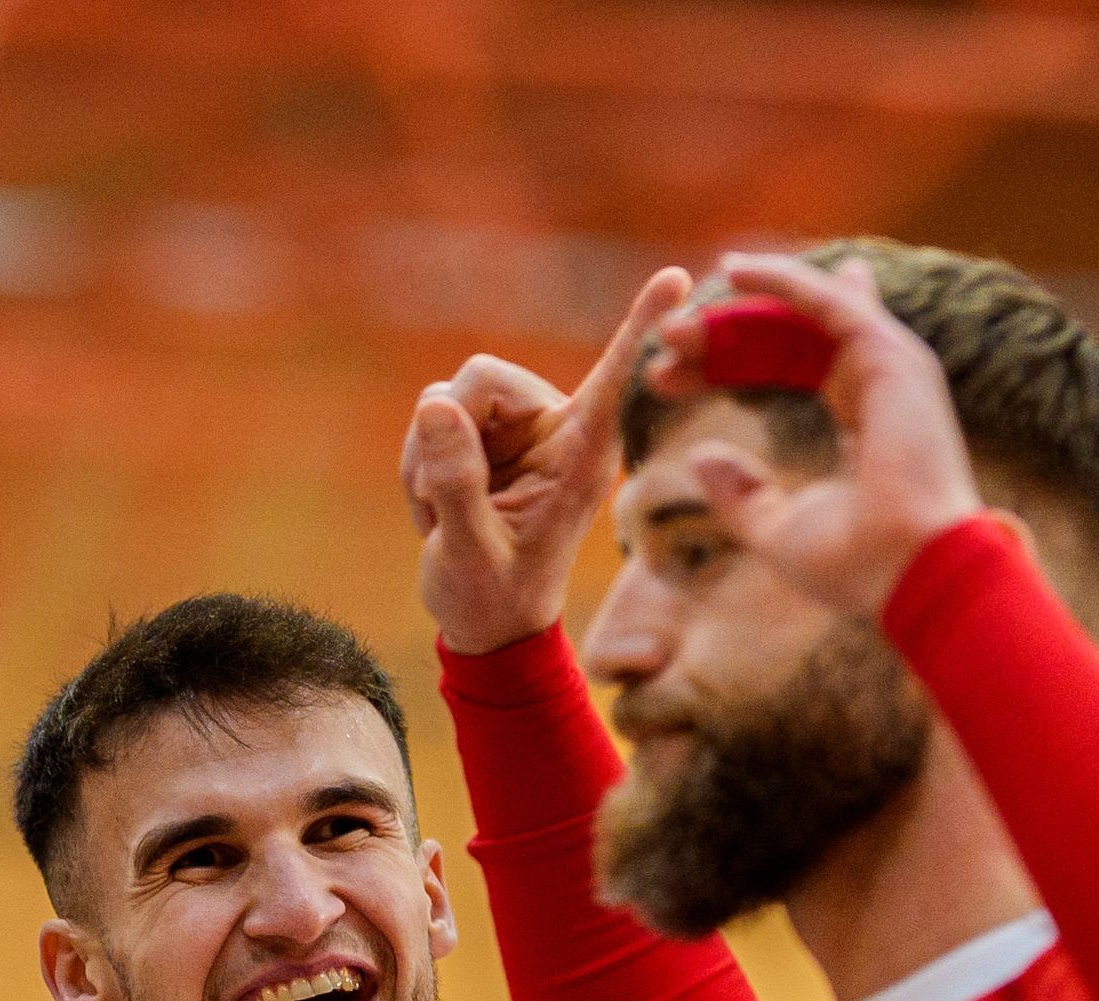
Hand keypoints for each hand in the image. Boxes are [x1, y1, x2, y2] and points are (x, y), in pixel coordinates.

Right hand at [405, 265, 695, 654]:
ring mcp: (520, 430)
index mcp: (581, 458)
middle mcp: (557, 432)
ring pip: (449, 395)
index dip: (640, 327)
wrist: (484, 624)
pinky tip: (438, 506)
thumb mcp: (467, 550)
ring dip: (426, 455)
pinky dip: (420, 461)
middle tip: (442, 504)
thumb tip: (435, 404)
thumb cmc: (492, 598)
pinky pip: (434, 415)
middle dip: (447, 431)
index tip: (678, 277)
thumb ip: (453, 481)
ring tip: (443, 515)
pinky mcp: (487, 434)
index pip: (612, 380)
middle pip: (482, 378)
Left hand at [641, 251, 982, 618]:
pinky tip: (732, 272)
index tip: (666, 379)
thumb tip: (699, 457)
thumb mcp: (779, 530)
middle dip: (724, 338)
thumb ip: (742, 495)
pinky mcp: (888, 354)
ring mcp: (889, 366)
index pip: (788, 372)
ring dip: (737, 314)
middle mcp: (878, 386)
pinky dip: (781, 281)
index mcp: (863, 424)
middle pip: (789, 339)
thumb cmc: (857, 565)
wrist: (912, 573)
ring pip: (802, 316)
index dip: (725, 369)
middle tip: (666, 342)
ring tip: (676, 326)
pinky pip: (826, 301)